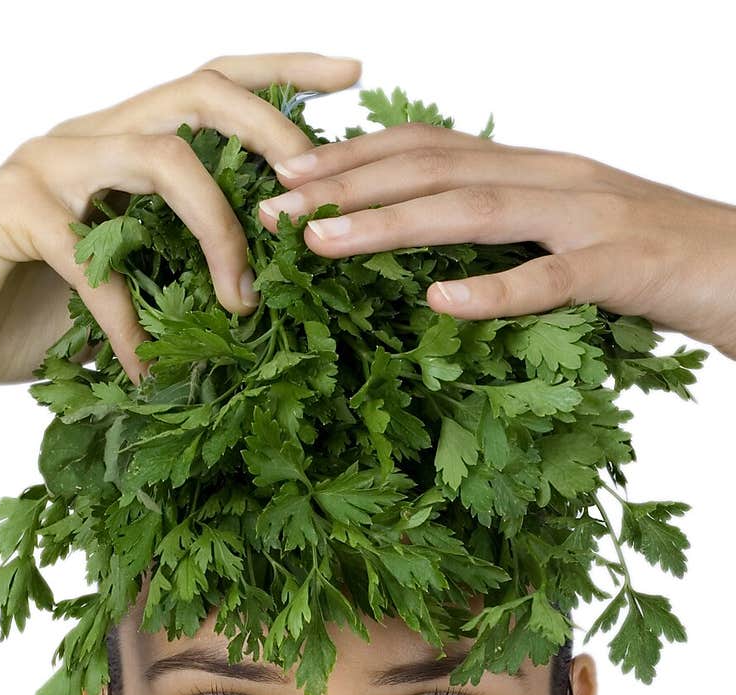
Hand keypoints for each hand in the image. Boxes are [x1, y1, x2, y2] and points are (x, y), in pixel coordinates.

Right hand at [0, 51, 360, 421]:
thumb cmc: (22, 318)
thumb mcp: (122, 297)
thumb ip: (176, 283)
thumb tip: (259, 316)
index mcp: (120, 148)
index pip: (210, 86)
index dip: (281, 77)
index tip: (352, 79)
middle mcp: (89, 138)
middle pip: (198, 92)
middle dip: (272, 129)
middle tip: (314, 183)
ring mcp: (47, 166)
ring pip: (161, 159)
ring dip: (218, 233)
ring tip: (242, 305)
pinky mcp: (11, 211)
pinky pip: (93, 258)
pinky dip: (131, 322)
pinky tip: (149, 369)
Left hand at [257, 120, 735, 360]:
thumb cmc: (664, 269)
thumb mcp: (574, 245)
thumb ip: (513, 243)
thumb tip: (437, 272)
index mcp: (539, 173)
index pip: (433, 148)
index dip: (356, 157)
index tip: (288, 176)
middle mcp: (557, 178)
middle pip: (435, 166)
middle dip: (346, 184)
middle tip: (273, 206)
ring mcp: (592, 218)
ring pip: (477, 211)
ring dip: (391, 225)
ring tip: (322, 242)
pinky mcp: (626, 266)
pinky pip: (552, 278)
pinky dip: (495, 290)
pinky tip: (440, 303)